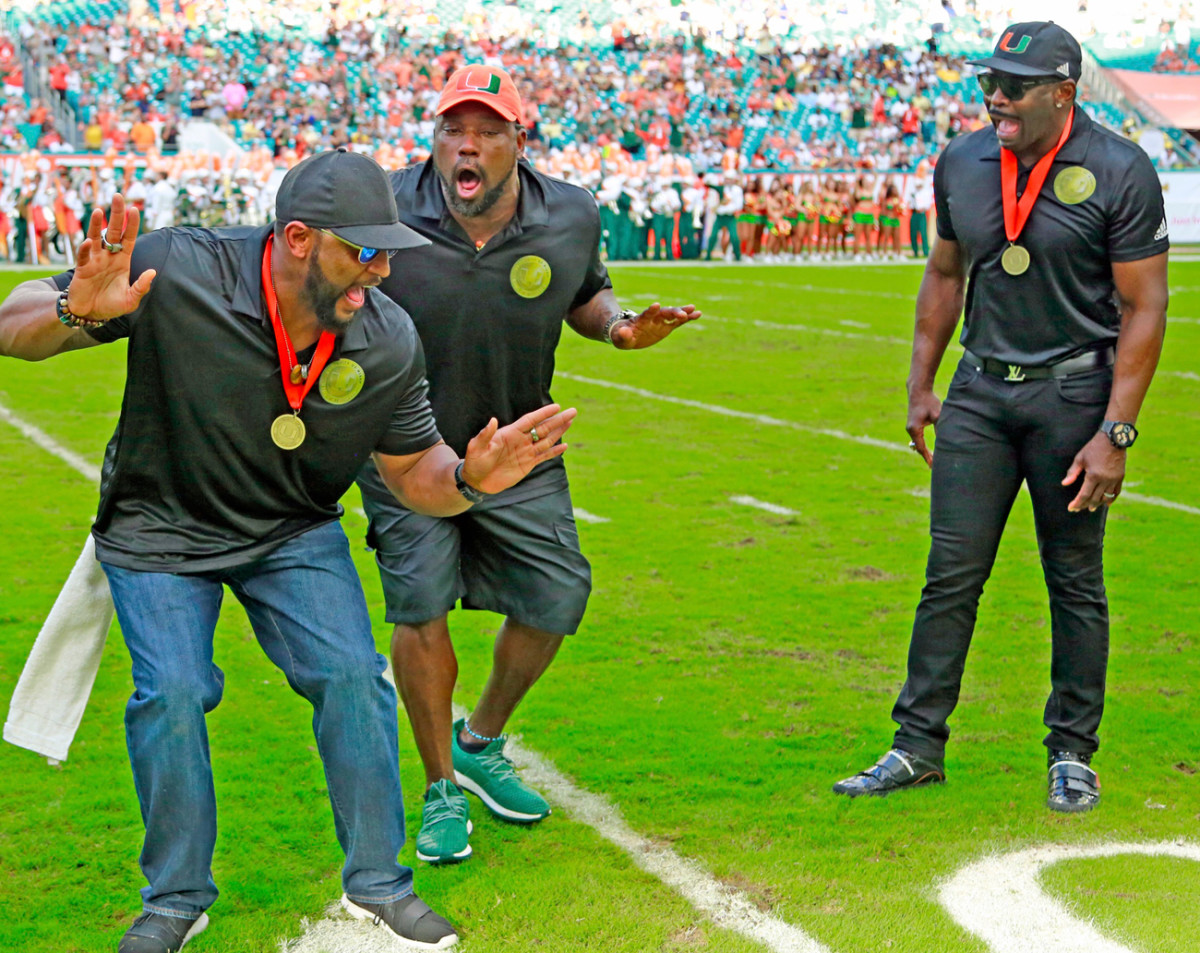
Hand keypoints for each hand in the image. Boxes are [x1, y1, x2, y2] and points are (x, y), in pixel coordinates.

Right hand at [66, 193, 155, 321]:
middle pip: (113, 232)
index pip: (129, 238)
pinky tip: (88, 242)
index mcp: (123, 261)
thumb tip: (153, 272)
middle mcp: (108, 257)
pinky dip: (85, 249)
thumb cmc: (111, 305)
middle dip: (116, 215)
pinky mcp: (82, 269)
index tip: (135, 209)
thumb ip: (142, 286)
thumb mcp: (131, 299)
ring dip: (97, 225)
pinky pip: (83, 256)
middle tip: (118, 197)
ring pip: (96, 238)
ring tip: (100, 211)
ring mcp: (94, 261)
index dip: (132, 225)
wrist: (91, 314)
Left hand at [461, 403, 576, 494]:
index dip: (543, 414)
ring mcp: (525, 452)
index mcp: (510, 433)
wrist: (476, 481)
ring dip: (559, 431)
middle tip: (573, 411)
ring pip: (546, 440)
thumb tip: (492, 420)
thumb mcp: (476, 447)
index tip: (556, 406)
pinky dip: (554, 452)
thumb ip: (485, 434)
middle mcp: (521, 440)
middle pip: (543, 428)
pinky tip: (564, 446)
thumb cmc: (474, 462)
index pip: (530, 420)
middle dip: (558, 420)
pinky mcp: (527, 464)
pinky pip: (544, 456)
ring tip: (571, 422)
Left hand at [611, 302, 699, 349]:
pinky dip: (688, 318)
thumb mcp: (620, 337)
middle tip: (682, 314)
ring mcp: (661, 321)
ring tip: (694, 309)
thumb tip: (623, 332)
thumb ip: (623, 335)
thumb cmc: (622, 335)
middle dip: (673, 312)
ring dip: (683, 312)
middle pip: (664, 313)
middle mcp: (653, 318)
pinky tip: (698, 314)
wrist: (628, 334)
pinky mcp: (667, 327)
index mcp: (641, 320)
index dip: (651, 310)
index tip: (656, 305)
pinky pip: (679, 322)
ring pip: (673, 315)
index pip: (647, 314)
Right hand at [906, 387, 940, 468]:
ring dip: (924, 451)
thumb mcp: (938, 415)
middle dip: (926, 456)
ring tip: (932, 460)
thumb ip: (941, 429)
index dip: (927, 457)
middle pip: (917, 447)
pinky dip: (922, 445)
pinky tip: (928, 449)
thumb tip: (946, 442)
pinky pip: (917, 439)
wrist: (918, 391)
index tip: (932, 466)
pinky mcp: (912, 425)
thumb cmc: (929, 401)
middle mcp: (910, 430)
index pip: (921, 447)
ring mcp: (910, 427)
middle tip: (934, 466)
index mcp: (914, 429)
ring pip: (917, 443)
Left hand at [1063, 431, 1124, 511]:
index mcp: (1093, 476)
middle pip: (1094, 498)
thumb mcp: (1080, 458)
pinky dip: (1111, 499)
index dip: (1077, 503)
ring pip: (1106, 497)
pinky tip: (1107, 503)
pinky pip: (1116, 492)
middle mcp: (1105, 480)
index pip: (1084, 495)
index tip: (1071, 508)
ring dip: (1098, 504)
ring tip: (1092, 508)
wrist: (1113, 439)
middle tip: (1079, 509)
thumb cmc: (1093, 448)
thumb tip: (1064, 484)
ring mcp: (1114, 479)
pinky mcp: (1121, 477)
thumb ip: (1072, 472)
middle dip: (1086, 505)